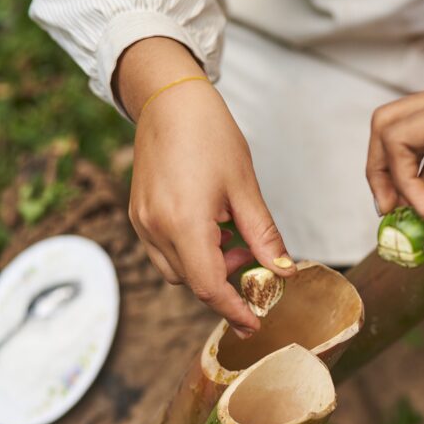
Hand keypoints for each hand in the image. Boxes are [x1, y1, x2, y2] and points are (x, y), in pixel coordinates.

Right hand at [118, 38, 293, 336]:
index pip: (209, 287)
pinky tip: (215, 228)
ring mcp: (143, 222)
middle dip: (228, 283)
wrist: (170, 100)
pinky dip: (194, 252)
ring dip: (210, 267)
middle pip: (194, 283)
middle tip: (255, 260)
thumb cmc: (210, 135)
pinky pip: (167, 251)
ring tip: (235, 236)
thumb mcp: (245, 188)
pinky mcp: (140, 214)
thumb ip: (263, 235)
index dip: (234, 310)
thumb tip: (283, 272)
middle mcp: (155, 228)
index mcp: (183, 223)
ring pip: (179, 270)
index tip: (256, 323)